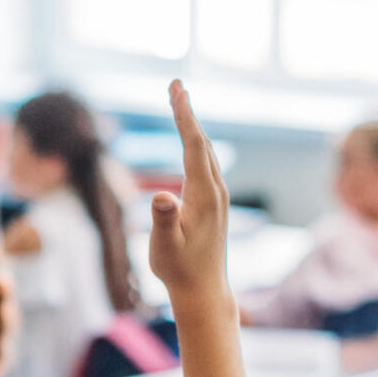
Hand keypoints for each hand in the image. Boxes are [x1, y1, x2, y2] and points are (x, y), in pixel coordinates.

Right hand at [148, 81, 229, 305]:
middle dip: (187, 113)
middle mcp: (216, 191)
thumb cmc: (180, 270)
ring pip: (206, 153)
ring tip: (180, 104)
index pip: (194, 145)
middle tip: (175, 85)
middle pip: (202, 142)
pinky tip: (190, 142)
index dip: (184, 116)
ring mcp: (217, 198)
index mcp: (205, 195)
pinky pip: (205, 165)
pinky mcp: (213, 205)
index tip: (177, 90)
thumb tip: (160, 196)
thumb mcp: (164, 247)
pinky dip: (195, 145)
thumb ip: (162, 220)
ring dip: (192, 127)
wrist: (204, 291)